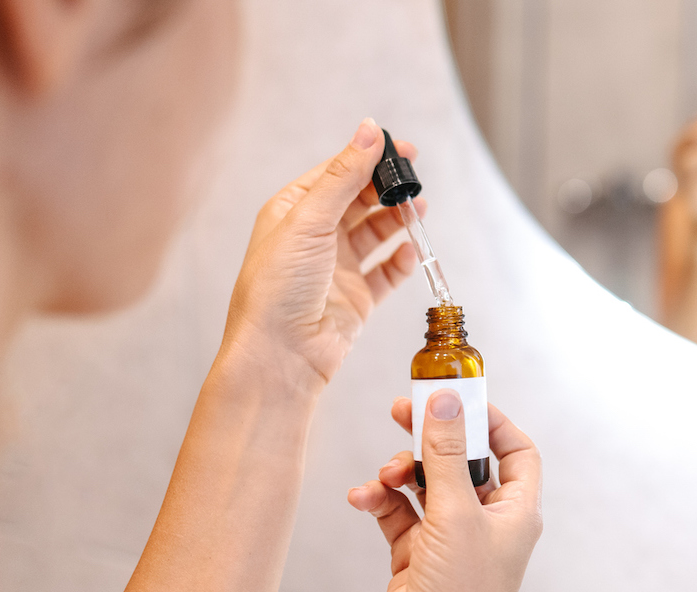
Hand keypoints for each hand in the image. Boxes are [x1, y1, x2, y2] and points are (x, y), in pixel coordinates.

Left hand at [219, 118, 420, 393]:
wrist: (280, 357)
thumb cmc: (278, 289)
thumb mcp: (309, 221)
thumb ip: (344, 177)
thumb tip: (369, 130)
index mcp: (292, 212)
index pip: (336, 174)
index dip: (368, 159)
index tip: (402, 149)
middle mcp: (313, 238)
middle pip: (359, 201)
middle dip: (387, 190)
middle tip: (414, 181)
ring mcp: (335, 269)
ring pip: (375, 234)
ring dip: (398, 221)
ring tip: (419, 211)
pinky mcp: (355, 299)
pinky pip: (385, 273)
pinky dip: (400, 262)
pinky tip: (410, 253)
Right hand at [348, 392, 543, 591]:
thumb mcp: (455, 513)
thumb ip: (448, 454)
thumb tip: (447, 403)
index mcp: (514, 510)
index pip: (516, 450)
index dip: (491, 420)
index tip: (459, 398)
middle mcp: (485, 522)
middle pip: (462, 460)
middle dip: (432, 437)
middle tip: (403, 411)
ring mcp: (449, 539)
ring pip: (424, 484)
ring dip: (400, 472)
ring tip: (386, 475)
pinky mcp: (417, 556)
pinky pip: (397, 513)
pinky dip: (380, 501)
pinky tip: (365, 498)